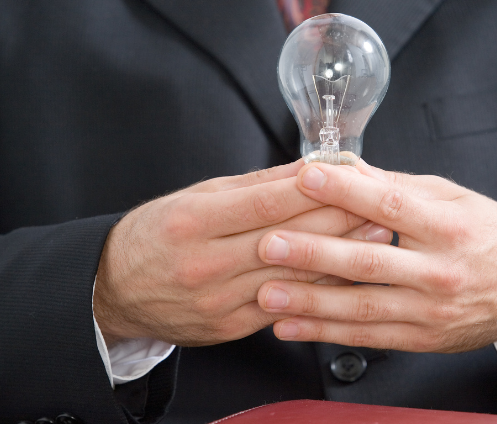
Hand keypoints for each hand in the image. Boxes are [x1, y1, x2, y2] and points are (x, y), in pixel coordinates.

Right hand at [93, 160, 389, 346]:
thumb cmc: (157, 235)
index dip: (316, 191)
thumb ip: (254, 186)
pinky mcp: (231, 327)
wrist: (116, 290)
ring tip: (375, 238)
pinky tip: (346, 275)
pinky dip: (318, 289)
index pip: (267, 203)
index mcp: (194, 221)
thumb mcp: (195, 196)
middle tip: (379, 206)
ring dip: (340, 256)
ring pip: (293, 277)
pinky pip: (285, 306)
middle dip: (340, 221)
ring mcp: (219, 300)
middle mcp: (206, 263)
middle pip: (287, 240)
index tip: (351, 177)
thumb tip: (307, 169)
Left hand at [256, 161, 496, 351]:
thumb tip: (345, 166)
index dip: (346, 191)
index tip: (305, 178)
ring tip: (267, 293)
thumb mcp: (452, 197)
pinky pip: (367, 336)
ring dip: (309, 302)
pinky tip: (291, 327)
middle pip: (369, 262)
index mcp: (449, 226)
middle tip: (269, 245)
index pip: (391, 205)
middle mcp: (441, 271)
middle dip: (314, 254)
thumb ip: (396, 185)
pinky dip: (325, 333)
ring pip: (362, 307)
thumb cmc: (487, 234)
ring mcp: (431, 310)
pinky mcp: (422, 338)